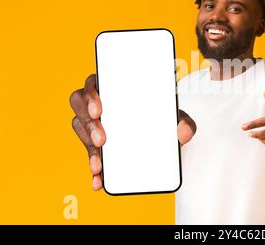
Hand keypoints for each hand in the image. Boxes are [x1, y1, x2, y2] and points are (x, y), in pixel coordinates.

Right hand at [69, 74, 196, 190]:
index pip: (93, 83)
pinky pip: (88, 153)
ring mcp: (93, 121)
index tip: (99, 110)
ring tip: (100, 164)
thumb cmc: (161, 113)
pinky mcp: (94, 142)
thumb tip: (185, 132)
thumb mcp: (174, 115)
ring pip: (80, 129)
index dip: (91, 96)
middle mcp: (99, 101)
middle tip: (103, 140)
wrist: (162, 132)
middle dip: (89, 125)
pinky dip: (94, 167)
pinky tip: (99, 180)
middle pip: (79, 106)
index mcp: (113, 86)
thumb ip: (183, 121)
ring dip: (88, 147)